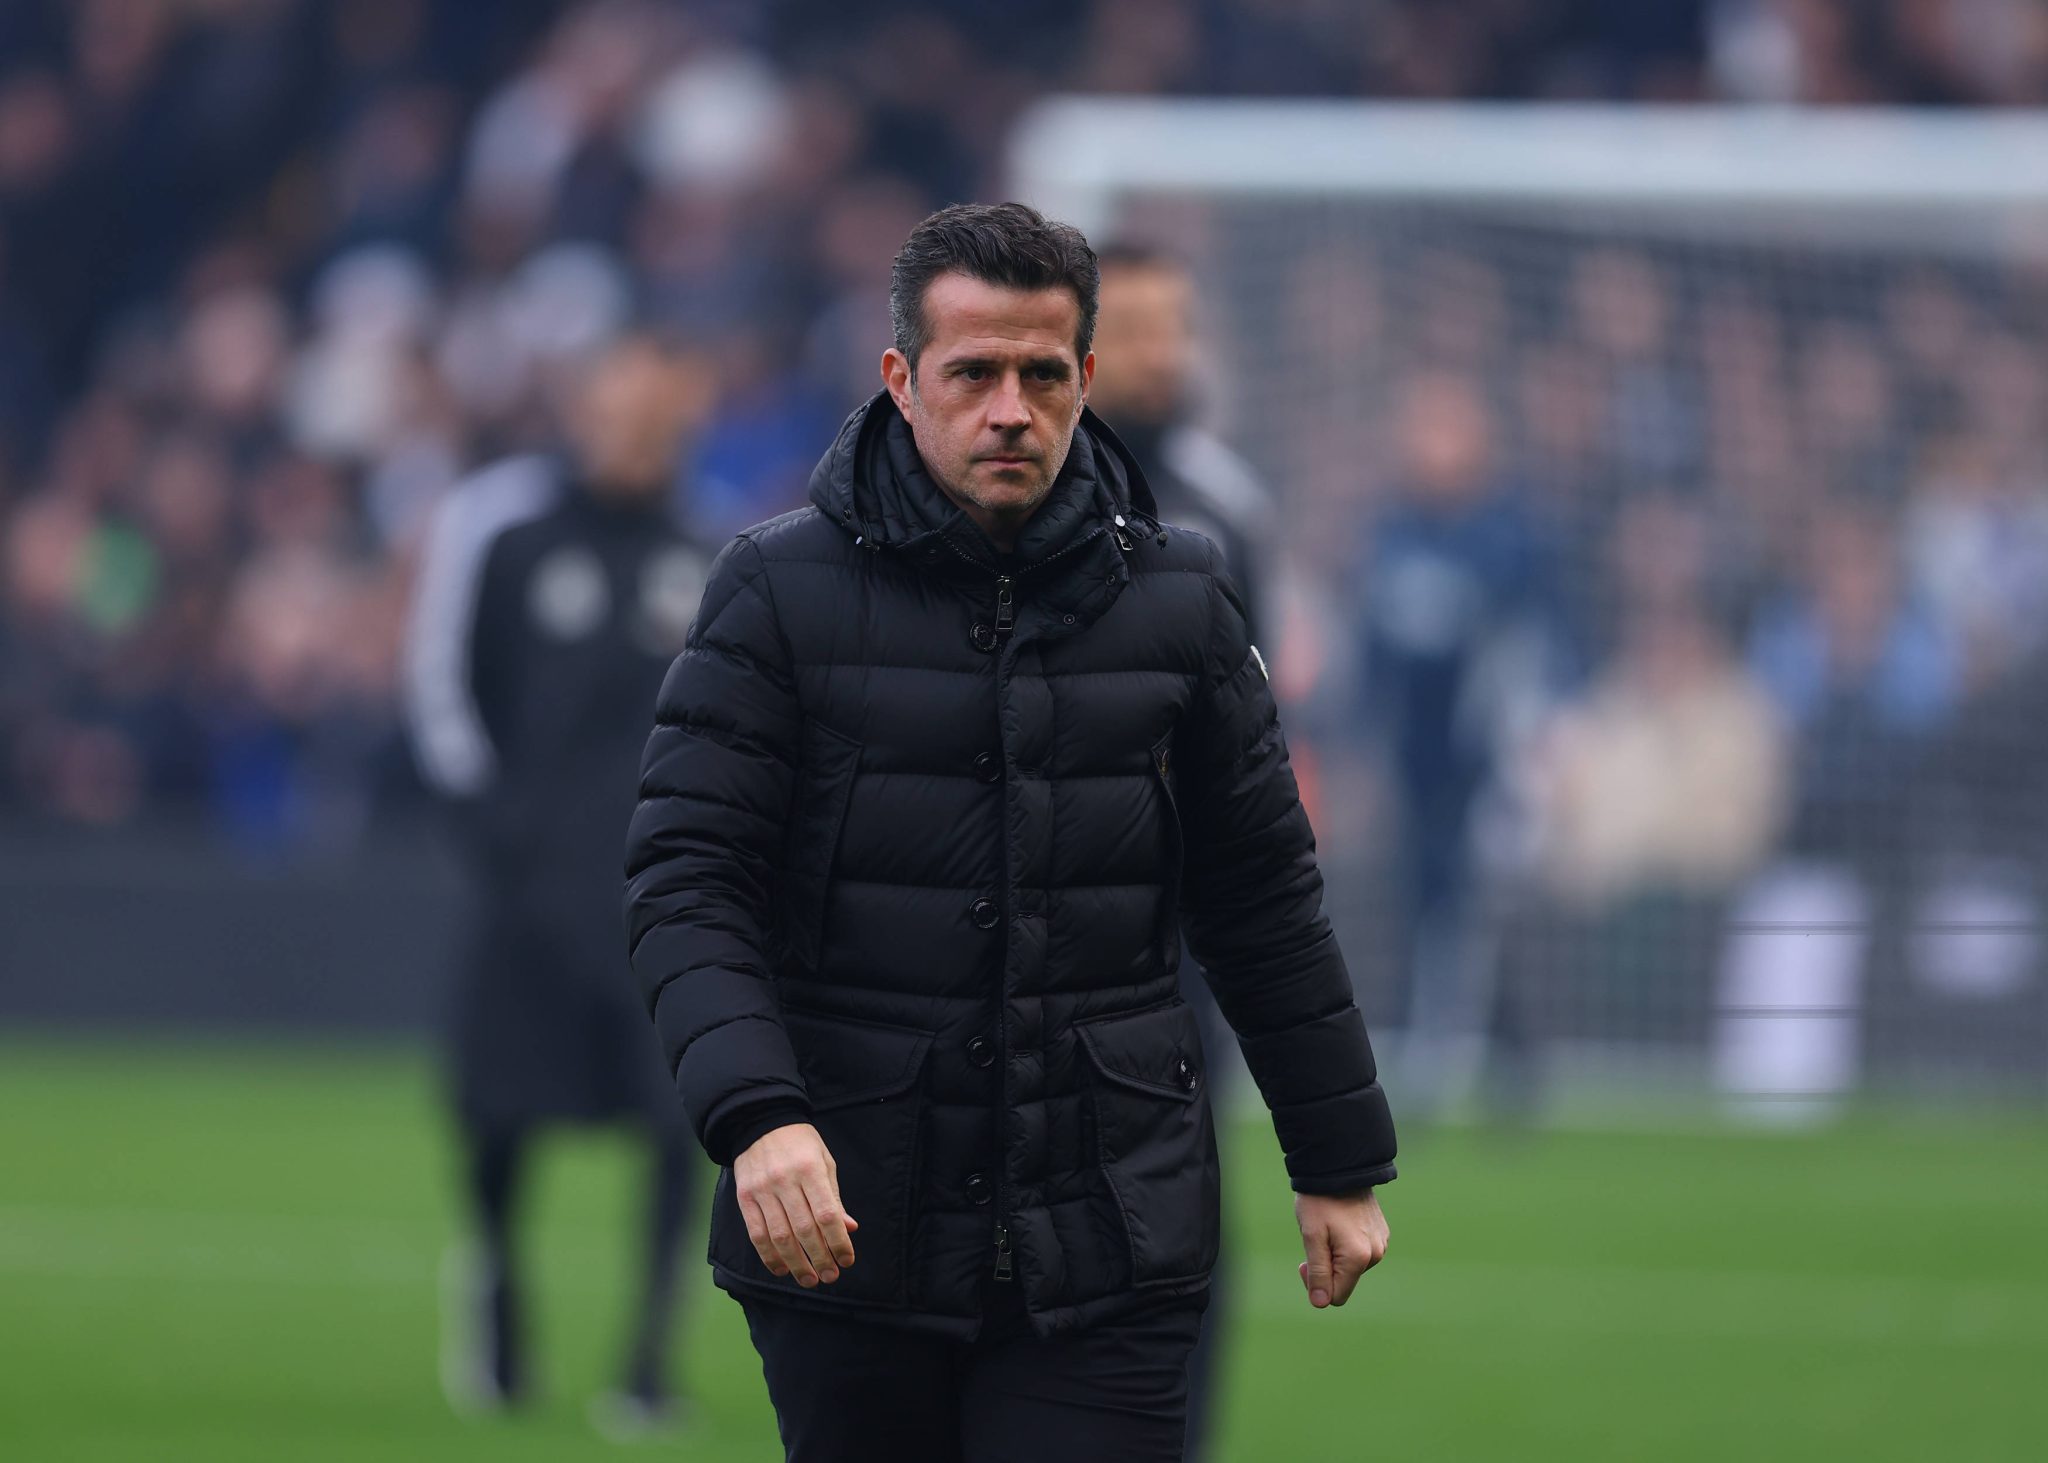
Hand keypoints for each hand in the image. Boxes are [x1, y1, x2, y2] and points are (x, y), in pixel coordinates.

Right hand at [734, 1123, 857, 1286]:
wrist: (760, 1121)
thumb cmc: (800, 1144)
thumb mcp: (824, 1162)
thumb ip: (834, 1197)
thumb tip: (849, 1229)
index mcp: (810, 1170)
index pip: (827, 1214)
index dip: (839, 1242)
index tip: (847, 1260)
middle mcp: (785, 1181)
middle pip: (804, 1230)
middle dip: (820, 1259)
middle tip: (830, 1277)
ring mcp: (762, 1190)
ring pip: (779, 1237)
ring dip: (796, 1263)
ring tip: (810, 1279)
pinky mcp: (744, 1197)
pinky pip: (757, 1234)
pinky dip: (769, 1256)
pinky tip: (782, 1269)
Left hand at [1294, 1189, 1388, 1308]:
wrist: (1339, 1168)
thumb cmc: (1320, 1202)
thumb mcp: (1312, 1237)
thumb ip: (1318, 1272)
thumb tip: (1321, 1303)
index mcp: (1358, 1258)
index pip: (1337, 1296)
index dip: (1316, 1285)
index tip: (1305, 1263)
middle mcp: (1375, 1254)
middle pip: (1345, 1281)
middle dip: (1326, 1269)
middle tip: (1314, 1242)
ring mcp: (1381, 1243)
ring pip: (1352, 1267)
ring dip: (1336, 1255)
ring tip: (1328, 1228)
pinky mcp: (1381, 1233)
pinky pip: (1360, 1252)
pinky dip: (1347, 1245)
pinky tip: (1340, 1223)